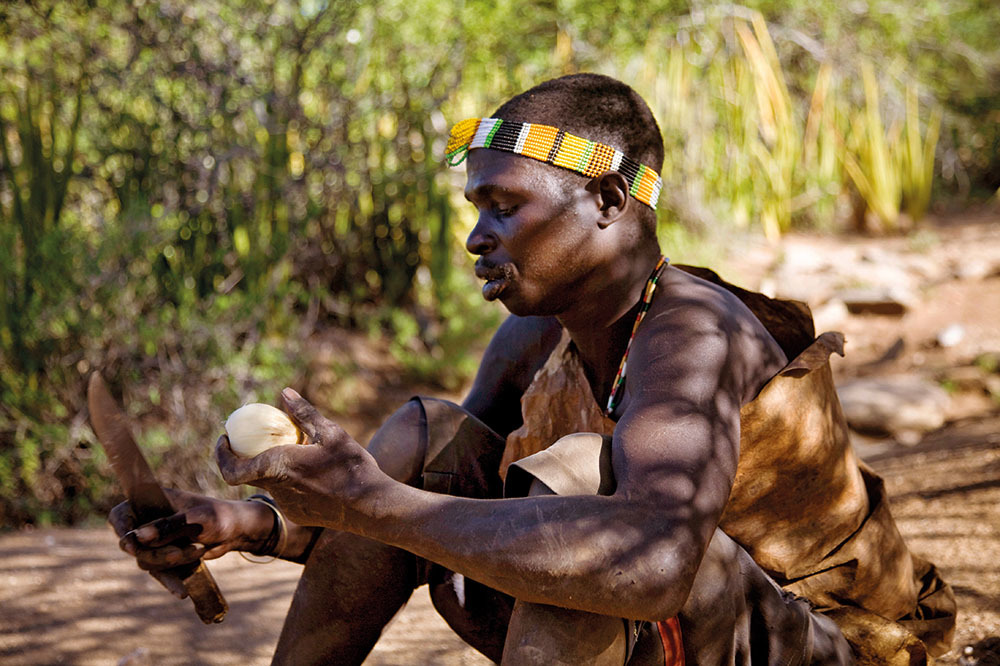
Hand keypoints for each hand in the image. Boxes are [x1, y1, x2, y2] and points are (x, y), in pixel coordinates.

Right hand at [108, 488, 273, 573]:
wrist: (236, 530)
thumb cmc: (217, 516)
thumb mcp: (194, 519)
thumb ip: (166, 527)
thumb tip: (137, 538)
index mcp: (152, 501)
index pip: (121, 515)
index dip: (121, 529)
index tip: (131, 546)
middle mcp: (149, 521)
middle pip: (134, 544)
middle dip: (155, 552)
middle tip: (178, 554)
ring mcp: (156, 540)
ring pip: (146, 560)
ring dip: (169, 562)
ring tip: (197, 551)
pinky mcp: (166, 556)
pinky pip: (160, 572)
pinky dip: (171, 581)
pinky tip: (181, 592)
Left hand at [215, 388, 383, 530]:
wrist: (370, 505)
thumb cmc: (351, 466)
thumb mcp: (331, 433)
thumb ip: (304, 413)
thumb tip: (285, 392)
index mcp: (278, 466)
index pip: (231, 469)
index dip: (221, 456)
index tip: (224, 440)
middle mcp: (276, 489)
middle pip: (249, 474)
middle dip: (246, 456)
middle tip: (253, 439)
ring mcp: (287, 505)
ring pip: (271, 483)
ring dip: (274, 468)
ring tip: (294, 452)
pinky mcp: (298, 515)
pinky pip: (287, 494)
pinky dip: (290, 481)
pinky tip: (312, 473)